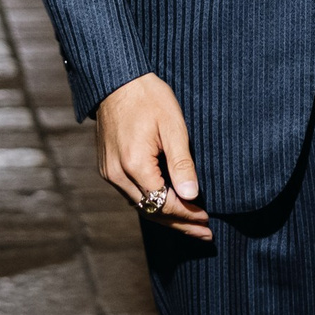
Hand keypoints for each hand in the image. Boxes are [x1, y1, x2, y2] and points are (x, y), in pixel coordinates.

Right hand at [96, 73, 210, 238]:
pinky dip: (152, 204)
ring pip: (140, 206)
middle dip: (180, 224)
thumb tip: (192, 195)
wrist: (115, 80)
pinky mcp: (107, 168)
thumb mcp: (173, 127)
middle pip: (151, 212)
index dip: (187, 214)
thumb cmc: (148, 98)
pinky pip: (132, 195)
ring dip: (166, 217)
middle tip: (205, 234)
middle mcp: (117, 175)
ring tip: (192, 226)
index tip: (208, 219)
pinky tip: (169, 206)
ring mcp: (109, 173)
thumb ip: (182, 163)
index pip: (163, 204)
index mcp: (134, 165)